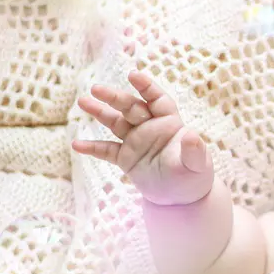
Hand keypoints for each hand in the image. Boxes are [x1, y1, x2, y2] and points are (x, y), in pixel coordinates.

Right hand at [71, 70, 215, 205]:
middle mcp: (150, 127)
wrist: (181, 198)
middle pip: (131, 107)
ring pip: (115, 122)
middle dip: (115, 97)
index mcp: (169, 123)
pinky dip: (93, 148)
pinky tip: (76, 144)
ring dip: (99, 112)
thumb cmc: (193, 176)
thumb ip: (194, 150)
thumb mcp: (196, 164)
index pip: (157, 99)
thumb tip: (192, 135)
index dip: (146, 86)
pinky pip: (107, 150)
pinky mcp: (126, 158)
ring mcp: (136, 141)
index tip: (133, 75)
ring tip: (83, 102)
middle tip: (96, 88)